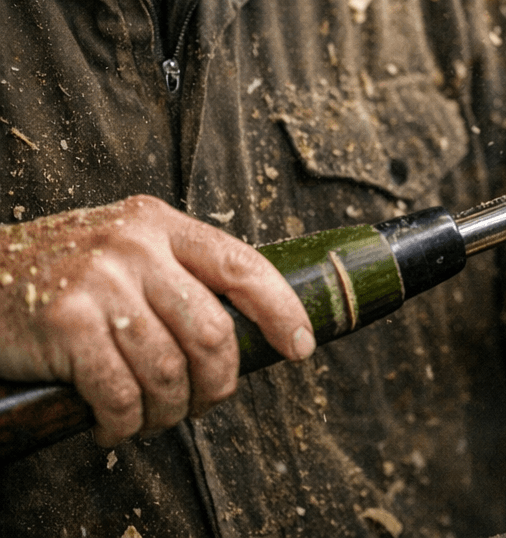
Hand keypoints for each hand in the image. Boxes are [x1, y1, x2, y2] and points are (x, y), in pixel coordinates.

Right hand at [0, 195, 313, 445]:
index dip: (281, 312)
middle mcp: (135, 247)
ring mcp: (101, 283)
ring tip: (154, 419)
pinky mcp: (67, 324)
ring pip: (169, 369)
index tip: (300, 346)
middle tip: (203, 403)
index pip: (243, 267)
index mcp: (160, 224)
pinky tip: (115, 427)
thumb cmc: (60, 272)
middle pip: (212, 332)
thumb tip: (244, 326)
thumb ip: (177, 272)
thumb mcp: (124, 247)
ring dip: (169, 411)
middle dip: (218, 383)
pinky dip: (126, 423)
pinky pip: (121, 393)